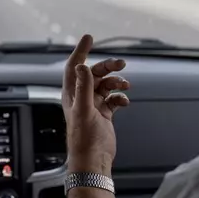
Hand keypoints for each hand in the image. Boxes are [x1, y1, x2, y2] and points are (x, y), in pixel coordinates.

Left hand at [62, 35, 129, 176]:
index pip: (74, 67)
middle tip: (122, 63)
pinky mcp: (104, 114)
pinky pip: (114, 98)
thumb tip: (81, 66)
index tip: (89, 38)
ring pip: (106, 85)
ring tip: (126, 85)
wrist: (94, 159)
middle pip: (94, 73)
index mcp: (72, 94)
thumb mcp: (84, 109)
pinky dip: (120, 97)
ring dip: (116, 82)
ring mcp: (93, 105)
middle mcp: (81, 98)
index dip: (81, 52)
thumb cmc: (85, 139)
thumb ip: (84, 87)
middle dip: (107, 67)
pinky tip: (124, 102)